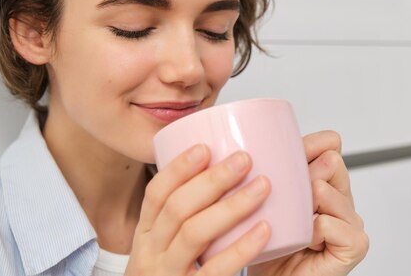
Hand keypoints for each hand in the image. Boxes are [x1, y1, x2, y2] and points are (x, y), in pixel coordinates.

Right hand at [125, 144, 271, 275]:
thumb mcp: (163, 248)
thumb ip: (183, 218)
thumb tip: (216, 170)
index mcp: (146, 236)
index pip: (155, 194)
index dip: (178, 168)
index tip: (205, 147)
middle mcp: (151, 254)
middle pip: (176, 208)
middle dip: (211, 180)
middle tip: (244, 159)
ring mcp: (168, 275)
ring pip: (194, 234)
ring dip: (230, 206)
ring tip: (262, 186)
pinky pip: (216, 270)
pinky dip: (242, 248)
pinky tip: (265, 230)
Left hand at [248, 131, 368, 275]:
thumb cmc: (265, 242)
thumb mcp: (264, 196)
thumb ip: (271, 169)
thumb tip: (261, 142)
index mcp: (324, 181)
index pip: (329, 144)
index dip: (308, 146)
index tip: (283, 157)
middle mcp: (340, 198)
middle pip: (331, 161)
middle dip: (303, 177)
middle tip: (286, 201)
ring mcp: (350, 221)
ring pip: (327, 190)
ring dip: (302, 208)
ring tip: (293, 226)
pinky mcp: (354, 245)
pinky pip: (330, 223)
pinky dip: (312, 232)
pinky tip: (304, 241)